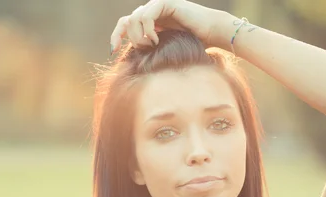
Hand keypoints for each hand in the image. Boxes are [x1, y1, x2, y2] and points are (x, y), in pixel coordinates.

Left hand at [110, 0, 226, 53]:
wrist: (213, 34)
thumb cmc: (194, 46)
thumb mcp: (165, 50)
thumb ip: (149, 51)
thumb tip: (130, 62)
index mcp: (149, 21)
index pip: (124, 24)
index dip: (116, 36)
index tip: (113, 52)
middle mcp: (152, 11)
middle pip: (126, 21)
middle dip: (125, 37)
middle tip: (137, 50)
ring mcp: (158, 5)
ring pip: (134, 18)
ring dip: (138, 36)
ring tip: (151, 46)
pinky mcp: (166, 3)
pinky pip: (146, 15)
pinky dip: (148, 29)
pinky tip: (156, 40)